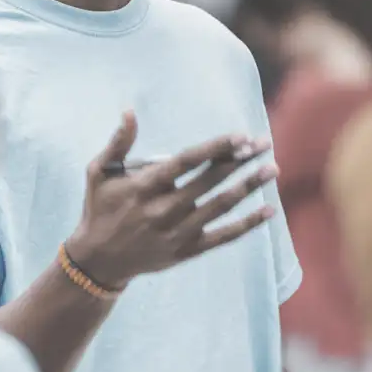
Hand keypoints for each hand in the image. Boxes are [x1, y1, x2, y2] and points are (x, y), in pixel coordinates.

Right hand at [64, 111, 277, 290]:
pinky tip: (270, 210)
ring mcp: (177, 233)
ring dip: (249, 187)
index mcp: (144, 187)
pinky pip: (224, 237)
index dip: (216, 148)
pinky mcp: (186, 251)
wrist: (98, 261)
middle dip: (240, 161)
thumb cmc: (100, 208)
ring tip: (273, 169)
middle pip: (210, 181)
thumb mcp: (99, 173)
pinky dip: (248, 224)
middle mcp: (163, 209)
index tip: (240, 136)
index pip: (187, 162)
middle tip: (264, 143)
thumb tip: (129, 111)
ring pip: (220, 206)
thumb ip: (118, 142)